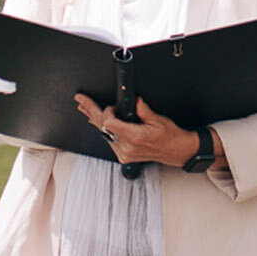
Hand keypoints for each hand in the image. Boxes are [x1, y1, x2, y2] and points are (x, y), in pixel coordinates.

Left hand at [74, 92, 197, 167]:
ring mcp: (124, 153)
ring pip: (104, 134)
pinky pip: (109, 140)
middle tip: (81, 100)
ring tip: (85, 108)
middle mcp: (127, 147)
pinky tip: (98, 122)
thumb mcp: (157, 118)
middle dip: (91, 111)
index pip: (109, 124)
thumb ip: (142, 108)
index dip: (107, 112)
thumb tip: (133, 99)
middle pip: (103, 128)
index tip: (113, 106)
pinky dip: (104, 130)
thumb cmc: (169, 135)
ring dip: (97, 120)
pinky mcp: (124, 156)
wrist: (175, 150)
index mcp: (134, 137)